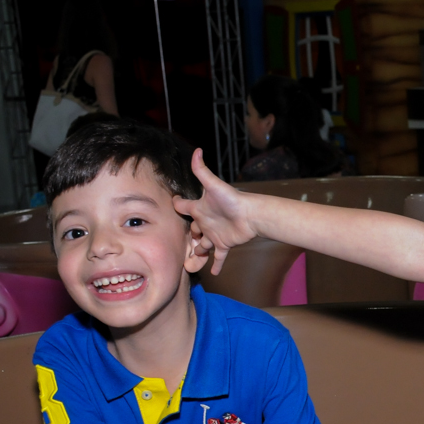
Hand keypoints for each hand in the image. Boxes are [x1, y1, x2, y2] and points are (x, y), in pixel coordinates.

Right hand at [173, 148, 256, 274]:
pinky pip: (219, 257)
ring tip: (190, 261)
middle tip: (176, 243)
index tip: (171, 204)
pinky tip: (213, 273)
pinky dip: (216, 264)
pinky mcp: (224, 244)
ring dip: (198, 253)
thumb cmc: (232, 200)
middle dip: (187, 236)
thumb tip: (197, 150)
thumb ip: (202, 170)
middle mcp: (206, 222)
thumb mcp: (214, 185)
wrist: (252, 215)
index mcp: (200, 209)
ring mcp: (215, 235)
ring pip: (202, 246)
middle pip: (192, 230)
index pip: (183, 207)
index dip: (177, 205)